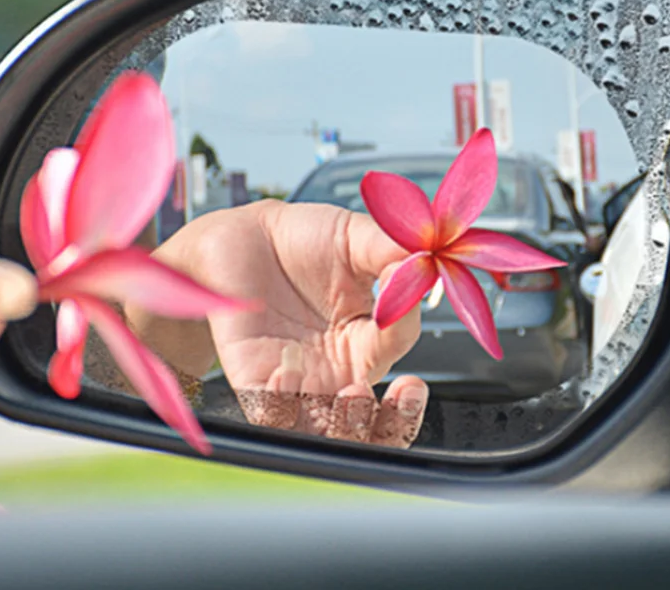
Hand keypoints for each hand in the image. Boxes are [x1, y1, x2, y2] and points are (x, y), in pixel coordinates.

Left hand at [127, 200, 428, 447]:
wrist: (244, 237)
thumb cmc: (302, 240)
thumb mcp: (356, 237)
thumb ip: (393, 251)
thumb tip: (426, 262)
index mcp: (368, 338)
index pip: (396, 344)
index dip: (403, 326)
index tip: (399, 294)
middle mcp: (339, 369)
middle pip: (377, 422)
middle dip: (398, 422)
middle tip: (406, 393)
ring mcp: (300, 382)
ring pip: (329, 432)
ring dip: (349, 425)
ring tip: (354, 393)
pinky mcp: (257, 385)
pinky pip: (273, 415)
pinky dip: (283, 406)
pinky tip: (286, 374)